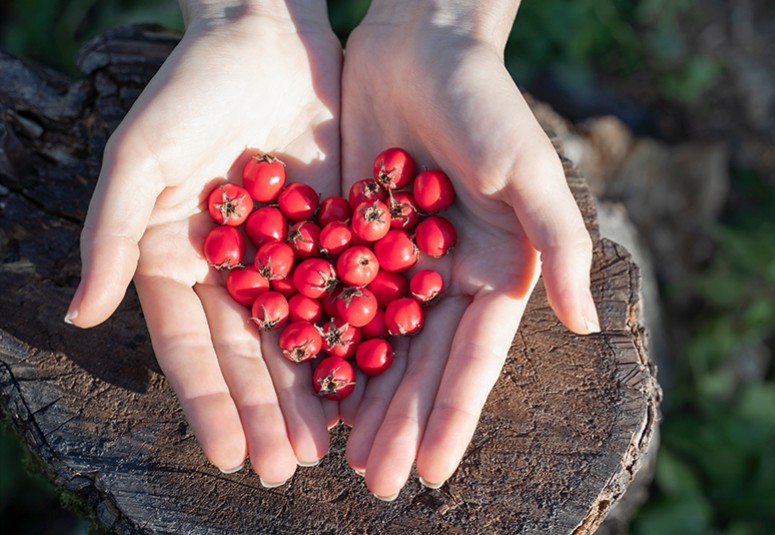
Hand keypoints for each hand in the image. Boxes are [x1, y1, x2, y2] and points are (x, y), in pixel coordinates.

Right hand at [65, 1, 342, 485]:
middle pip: (250, 355)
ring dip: (312, 391)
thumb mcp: (140, 157)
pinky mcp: (337, 235)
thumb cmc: (190, 90)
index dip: (208, 402)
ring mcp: (287, 257)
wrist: (267, 36)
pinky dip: (357, 337)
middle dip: (267, 411)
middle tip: (287, 467)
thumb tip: (80, 317)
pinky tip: (372, 379)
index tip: (227, 456)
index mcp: (176, 262)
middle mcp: (232, 272)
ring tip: (328, 444)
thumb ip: (111, 234)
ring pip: (302, 336)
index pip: (191, 347)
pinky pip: (349, 294)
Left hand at [339, 1, 600, 498]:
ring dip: (361, 399)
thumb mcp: (531, 169)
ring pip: (377, 343)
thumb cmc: (486, 102)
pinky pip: (336, 299)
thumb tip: (587, 323)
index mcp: (498, 272)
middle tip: (375, 482)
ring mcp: (401, 262)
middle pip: (422, 363)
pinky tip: (301, 382)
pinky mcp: (355, 238)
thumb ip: (563, 243)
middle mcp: (451, 278)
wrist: (421, 42)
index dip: (454, 414)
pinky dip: (320, 341)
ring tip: (337, 455)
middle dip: (401, 423)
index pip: (474, 356)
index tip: (433, 470)